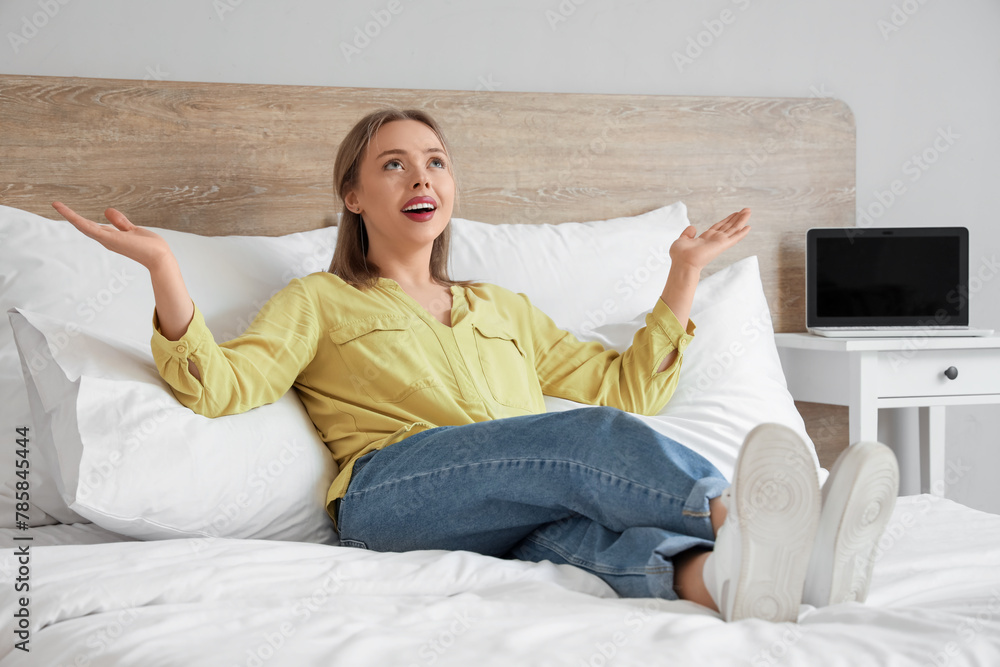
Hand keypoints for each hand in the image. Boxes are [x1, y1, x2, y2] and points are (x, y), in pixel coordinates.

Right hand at [52, 202, 173, 270]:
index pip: (92, 225)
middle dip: (70, 216)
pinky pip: (91, 229)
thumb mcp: (132, 230)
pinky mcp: (109, 239)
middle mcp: (106, 239)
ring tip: (56, 204)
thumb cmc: (150, 246)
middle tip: (56, 204)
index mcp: (111, 236)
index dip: (80, 218)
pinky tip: (69, 214)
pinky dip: (79, 221)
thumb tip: (106, 210)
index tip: (68, 209)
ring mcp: (107, 239)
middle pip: (84, 225)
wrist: (159, 257)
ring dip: (69, 215)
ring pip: (84, 226)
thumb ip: (120, 222)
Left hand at [669, 208, 751, 271]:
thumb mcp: (682, 240)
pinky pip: (734, 237)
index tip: (735, 214)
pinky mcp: (722, 245)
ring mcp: (719, 242)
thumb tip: (693, 227)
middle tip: (746, 210)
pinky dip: (742, 233)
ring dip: (742, 220)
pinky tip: (749, 227)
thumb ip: (688, 234)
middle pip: (729, 226)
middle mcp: (714, 240)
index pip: (719, 227)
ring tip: (749, 211)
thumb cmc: (680, 256)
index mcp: (705, 238)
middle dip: (737, 218)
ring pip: (733, 229)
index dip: (727, 220)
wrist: (683, 263)